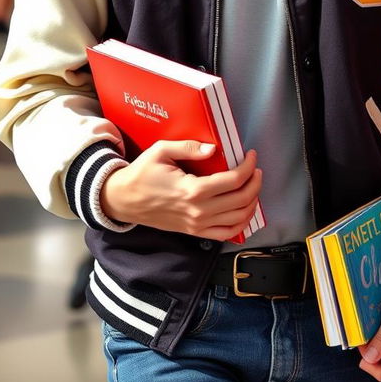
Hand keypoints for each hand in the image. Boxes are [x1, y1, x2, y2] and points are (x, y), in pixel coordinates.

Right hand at [100, 141, 262, 240]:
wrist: (124, 200)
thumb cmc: (142, 174)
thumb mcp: (161, 151)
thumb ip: (189, 148)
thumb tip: (213, 149)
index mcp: (192, 190)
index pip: (233, 180)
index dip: (248, 167)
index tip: (252, 156)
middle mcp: (198, 210)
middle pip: (241, 199)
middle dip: (255, 182)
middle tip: (256, 170)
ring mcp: (197, 224)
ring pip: (238, 218)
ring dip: (252, 202)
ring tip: (253, 186)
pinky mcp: (194, 232)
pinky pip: (226, 234)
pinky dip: (241, 224)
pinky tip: (245, 211)